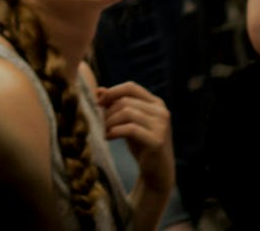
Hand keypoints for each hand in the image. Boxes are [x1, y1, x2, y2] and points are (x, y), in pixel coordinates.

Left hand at [97, 80, 174, 194]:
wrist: (157, 172)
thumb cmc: (141, 144)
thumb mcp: (129, 122)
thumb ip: (117, 106)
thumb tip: (99, 90)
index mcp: (156, 103)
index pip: (131, 87)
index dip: (112, 92)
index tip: (98, 102)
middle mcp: (161, 112)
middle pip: (125, 101)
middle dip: (108, 112)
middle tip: (102, 125)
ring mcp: (161, 126)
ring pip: (126, 112)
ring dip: (110, 122)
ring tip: (106, 131)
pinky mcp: (157, 140)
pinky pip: (130, 129)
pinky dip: (115, 131)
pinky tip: (109, 137)